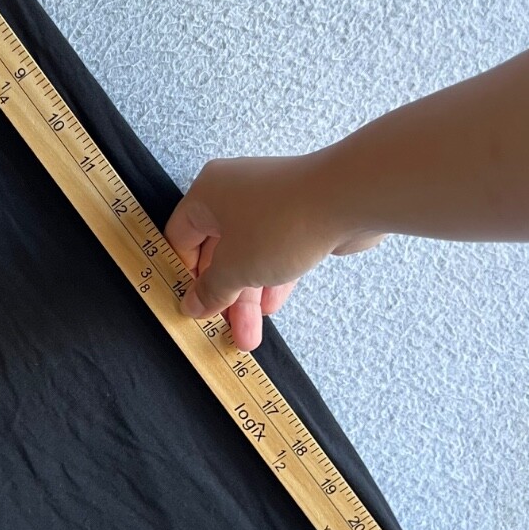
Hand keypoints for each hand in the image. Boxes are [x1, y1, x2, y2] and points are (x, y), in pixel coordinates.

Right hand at [163, 153, 384, 351]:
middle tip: (224, 331)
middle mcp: (234, 193)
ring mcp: (269, 204)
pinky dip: (271, 278)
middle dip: (222, 296)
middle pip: (216, 252)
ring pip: (249, 255)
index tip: (191, 308)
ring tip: (250, 336)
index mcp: (208, 194)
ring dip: (247, 296)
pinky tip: (272, 306)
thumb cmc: (281, 224)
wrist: (347, 199)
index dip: (183, 275)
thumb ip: (210, 290)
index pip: (180, 238)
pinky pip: (276, 251)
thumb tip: (192, 304)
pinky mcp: (298, 216)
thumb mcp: (234, 268)